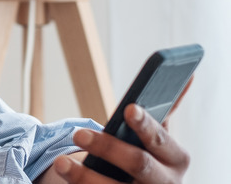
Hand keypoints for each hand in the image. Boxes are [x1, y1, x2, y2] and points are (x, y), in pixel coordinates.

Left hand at [52, 103, 190, 182]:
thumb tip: (186, 74)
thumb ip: (166, 107)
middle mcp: (166, 182)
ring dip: (85, 175)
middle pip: (138, 163)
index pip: (160, 140)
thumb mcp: (157, 134)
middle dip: (108, 148)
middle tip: (77, 133)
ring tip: (60, 161)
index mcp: (176, 158)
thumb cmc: (146, 151)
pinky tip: (63, 173)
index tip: (128, 108)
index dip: (146, 125)